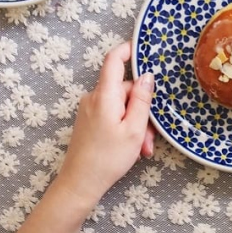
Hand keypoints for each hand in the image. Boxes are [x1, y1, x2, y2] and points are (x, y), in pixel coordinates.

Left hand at [54, 42, 154, 210]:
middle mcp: (93, 97)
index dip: (128, 50)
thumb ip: (142, 100)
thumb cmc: (108, 158)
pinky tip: (131, 148)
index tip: (143, 49)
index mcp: (104, 95)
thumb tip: (147, 76)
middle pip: (124, 90)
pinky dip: (125, 128)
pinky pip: (112, 115)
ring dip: (135, 123)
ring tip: (142, 149)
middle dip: (142, 110)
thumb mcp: (134, 129)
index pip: (114, 60)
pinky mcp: (89, 121)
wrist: (79, 183)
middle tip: (151, 136)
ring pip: (121, 106)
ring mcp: (89, 109)